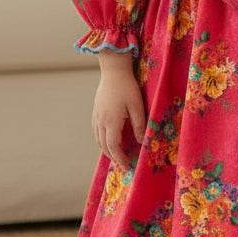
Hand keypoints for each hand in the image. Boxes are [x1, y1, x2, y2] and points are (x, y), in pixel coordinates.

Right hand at [92, 50, 145, 166]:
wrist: (113, 70)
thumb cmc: (127, 86)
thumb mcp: (137, 106)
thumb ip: (139, 125)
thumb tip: (142, 142)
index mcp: (111, 121)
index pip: (113, 147)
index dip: (119, 159)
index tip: (126, 166)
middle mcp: (101, 120)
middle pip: (104, 145)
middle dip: (113, 157)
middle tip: (122, 163)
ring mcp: (96, 115)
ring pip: (98, 138)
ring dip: (106, 149)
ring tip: (116, 154)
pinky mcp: (96, 110)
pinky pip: (96, 130)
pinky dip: (101, 139)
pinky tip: (108, 138)